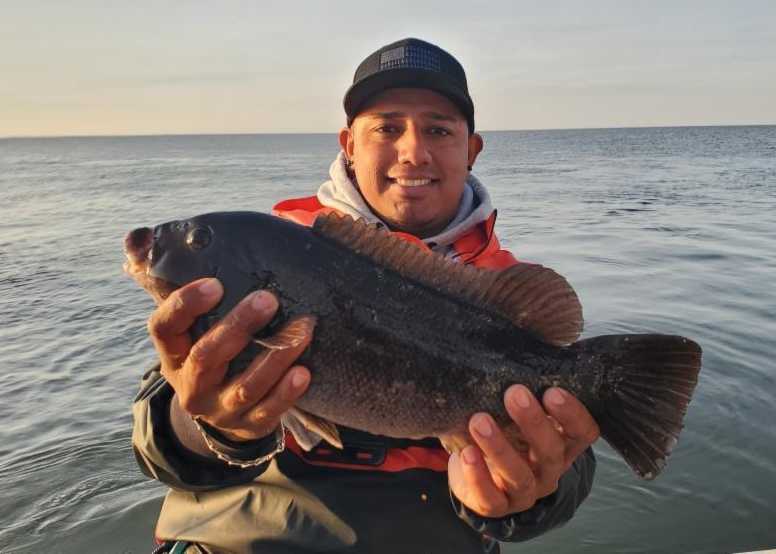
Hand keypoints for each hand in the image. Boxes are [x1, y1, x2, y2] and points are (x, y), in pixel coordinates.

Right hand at [147, 278, 312, 441]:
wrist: (219, 416)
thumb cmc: (208, 352)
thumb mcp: (188, 326)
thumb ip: (173, 283)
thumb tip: (137, 236)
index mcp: (172, 353)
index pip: (164, 327)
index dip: (185, 305)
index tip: (216, 283)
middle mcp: (189, 384)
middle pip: (206, 356)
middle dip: (237, 327)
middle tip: (268, 299)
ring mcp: (218, 408)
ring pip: (243, 386)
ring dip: (274, 358)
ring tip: (303, 330)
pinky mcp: (248, 426)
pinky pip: (267, 412)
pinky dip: (286, 393)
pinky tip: (303, 372)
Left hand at [448, 385, 599, 516]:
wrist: (480, 477)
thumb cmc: (506, 433)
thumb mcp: (518, 414)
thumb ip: (526, 387)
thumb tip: (521, 334)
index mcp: (562, 445)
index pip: (584, 433)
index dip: (573, 414)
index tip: (552, 391)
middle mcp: (548, 471)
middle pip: (550, 452)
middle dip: (533, 422)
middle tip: (514, 393)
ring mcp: (524, 492)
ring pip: (518, 475)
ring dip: (499, 447)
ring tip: (479, 420)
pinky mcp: (496, 506)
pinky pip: (489, 497)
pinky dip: (477, 476)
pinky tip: (466, 454)